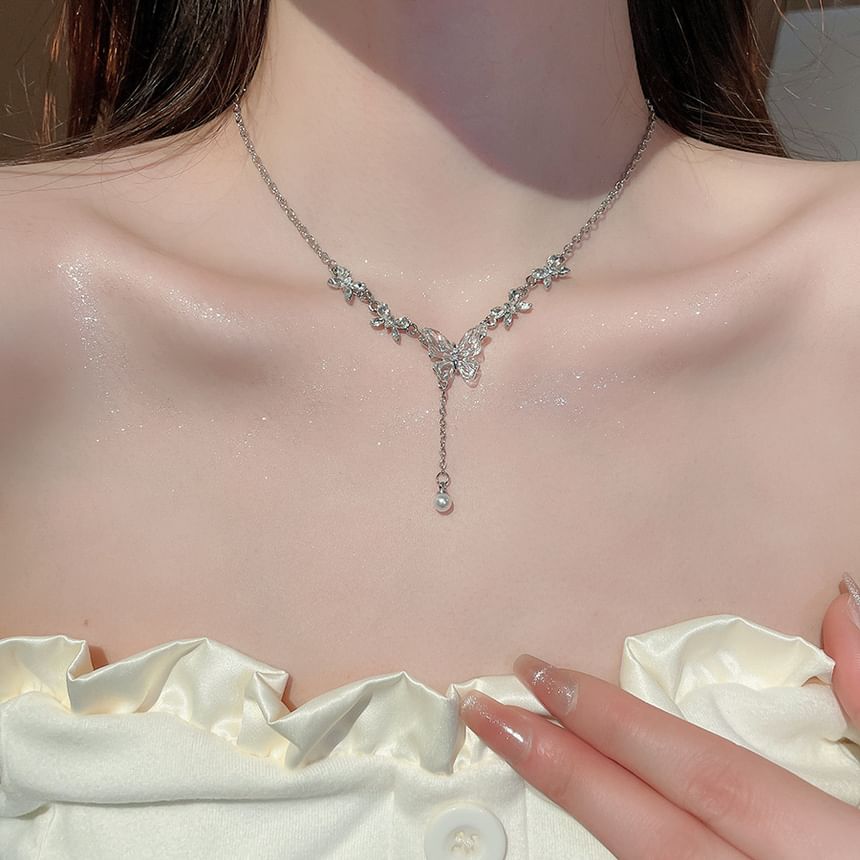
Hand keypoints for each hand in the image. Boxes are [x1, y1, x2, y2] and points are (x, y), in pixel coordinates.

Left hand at [458, 578, 859, 859]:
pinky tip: (574, 818)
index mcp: (820, 846)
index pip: (697, 770)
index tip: (541, 673)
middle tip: (484, 711)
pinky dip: (609, 851)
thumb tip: (840, 604)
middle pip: (642, 830)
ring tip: (512, 755)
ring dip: (571, 814)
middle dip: (558, 767)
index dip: (613, 721)